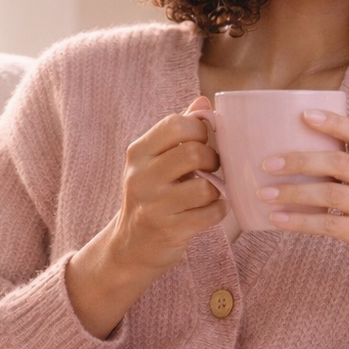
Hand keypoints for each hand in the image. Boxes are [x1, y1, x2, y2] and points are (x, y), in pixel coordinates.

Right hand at [65, 96, 226, 337]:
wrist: (130, 247)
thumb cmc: (152, 195)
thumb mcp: (156, 160)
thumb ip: (179, 131)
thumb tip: (205, 102)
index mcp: (138, 153)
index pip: (176, 124)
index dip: (200, 129)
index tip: (204, 141)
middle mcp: (141, 177)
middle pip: (195, 153)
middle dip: (213, 160)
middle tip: (211, 168)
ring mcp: (154, 206)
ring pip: (206, 187)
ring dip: (217, 189)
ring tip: (209, 191)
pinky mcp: (169, 231)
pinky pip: (211, 214)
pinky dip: (218, 211)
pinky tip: (209, 211)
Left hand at [259, 109, 348, 292]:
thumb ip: (342, 172)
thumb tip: (287, 159)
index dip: (334, 122)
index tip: (304, 115)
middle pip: (339, 162)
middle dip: (300, 161)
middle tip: (268, 164)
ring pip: (332, 194)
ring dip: (294, 192)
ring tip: (264, 194)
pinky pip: (329, 226)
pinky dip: (300, 221)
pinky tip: (278, 220)